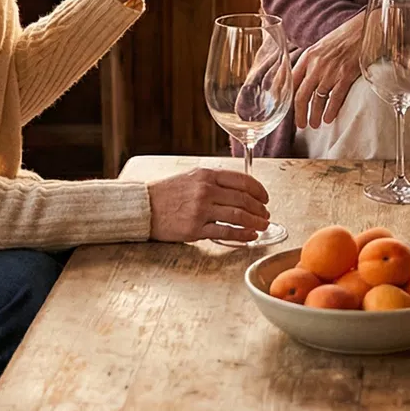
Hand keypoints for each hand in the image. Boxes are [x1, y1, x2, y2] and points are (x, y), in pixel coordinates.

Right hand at [146, 167, 271, 242]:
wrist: (142, 207)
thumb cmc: (165, 193)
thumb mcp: (190, 177)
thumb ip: (213, 180)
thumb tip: (239, 189)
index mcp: (206, 175)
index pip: (242, 180)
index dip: (259, 190)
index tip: (265, 197)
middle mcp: (205, 190)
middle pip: (243, 199)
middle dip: (260, 208)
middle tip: (266, 214)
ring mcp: (200, 210)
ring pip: (238, 215)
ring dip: (255, 221)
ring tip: (263, 225)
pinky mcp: (195, 229)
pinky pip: (225, 232)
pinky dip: (242, 234)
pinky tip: (250, 235)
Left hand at [291, 12, 366, 129]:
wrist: (363, 28)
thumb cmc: (343, 37)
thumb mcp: (321, 46)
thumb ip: (311, 62)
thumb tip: (303, 78)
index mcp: (307, 57)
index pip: (290, 81)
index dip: (286, 98)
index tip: (284, 108)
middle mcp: (316, 65)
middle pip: (301, 95)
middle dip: (299, 113)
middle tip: (301, 124)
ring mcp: (331, 71)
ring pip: (318, 100)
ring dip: (315, 115)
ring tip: (315, 124)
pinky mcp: (346, 75)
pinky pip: (335, 98)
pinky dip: (331, 111)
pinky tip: (329, 119)